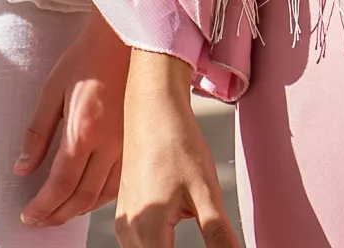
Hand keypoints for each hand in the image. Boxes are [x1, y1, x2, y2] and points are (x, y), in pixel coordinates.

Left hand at [17, 11, 129, 226]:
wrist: (126, 40)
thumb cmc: (86, 59)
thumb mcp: (52, 90)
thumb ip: (37, 133)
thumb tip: (21, 169)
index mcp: (85, 130)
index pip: (61, 183)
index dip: (43, 206)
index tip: (28, 216)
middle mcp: (110, 143)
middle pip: (82, 196)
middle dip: (57, 215)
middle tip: (38, 220)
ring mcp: (127, 145)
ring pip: (104, 194)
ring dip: (79, 210)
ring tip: (58, 213)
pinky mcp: (137, 143)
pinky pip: (119, 182)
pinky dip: (100, 197)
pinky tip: (86, 197)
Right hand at [112, 49, 238, 247]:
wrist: (153, 110)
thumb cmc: (177, 143)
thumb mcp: (206, 192)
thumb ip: (219, 236)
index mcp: (147, 229)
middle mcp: (129, 231)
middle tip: (215, 243)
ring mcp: (124, 223)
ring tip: (198, 229)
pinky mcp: (125, 215)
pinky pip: (140, 245)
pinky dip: (159, 246)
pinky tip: (178, 232)